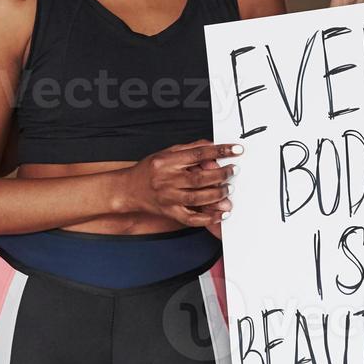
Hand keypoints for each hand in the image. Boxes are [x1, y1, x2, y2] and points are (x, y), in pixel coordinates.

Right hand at [124, 140, 240, 225]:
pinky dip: (208, 218)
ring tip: (228, 189)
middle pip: (199, 177)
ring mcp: (169, 197)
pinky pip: (191, 218)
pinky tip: (220, 214)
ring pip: (197, 197)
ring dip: (217, 194)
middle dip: (221, 174)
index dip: (220, 151)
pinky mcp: (170, 212)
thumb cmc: (148, 170)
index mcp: (167, 161)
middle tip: (232, 171)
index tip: (235, 150)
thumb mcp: (166, 152)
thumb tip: (211, 145)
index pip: (198, 153)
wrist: (129, 190)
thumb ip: (189, 149)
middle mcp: (168, 179)